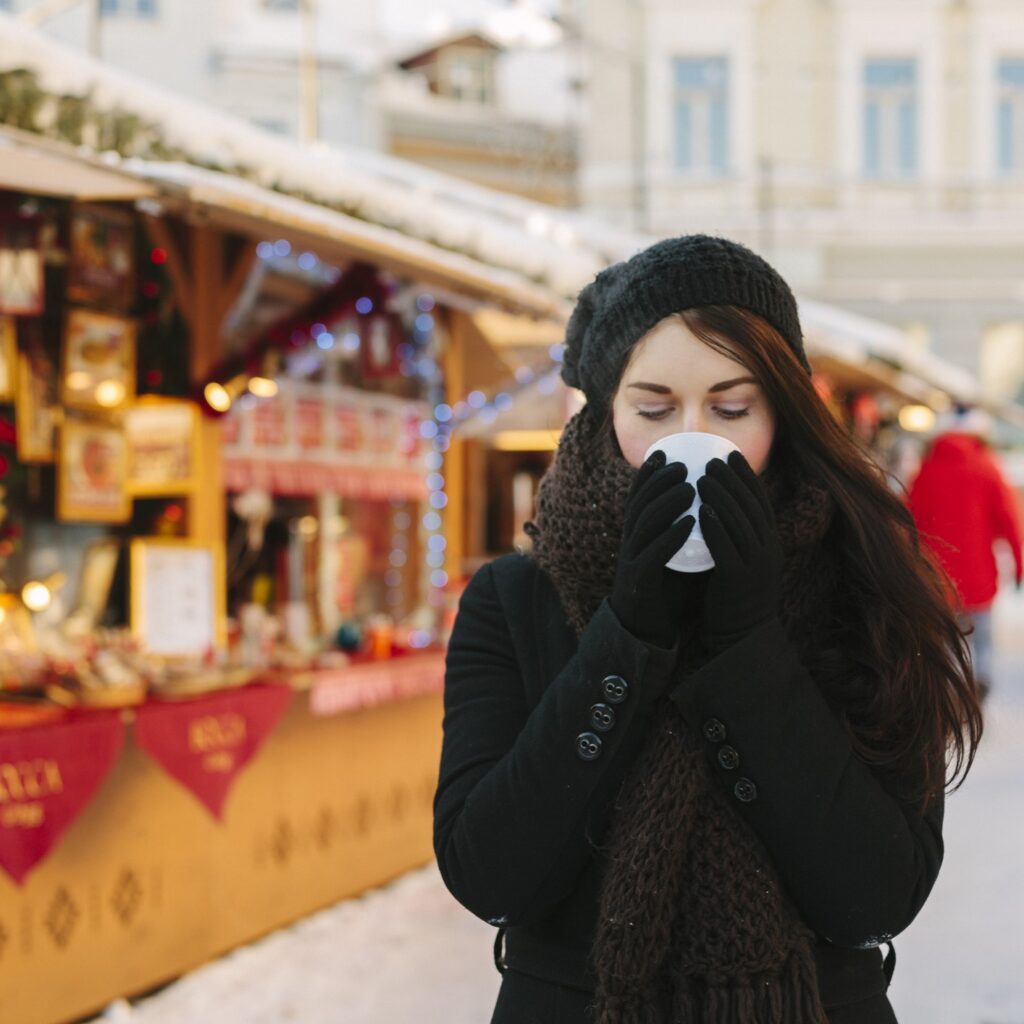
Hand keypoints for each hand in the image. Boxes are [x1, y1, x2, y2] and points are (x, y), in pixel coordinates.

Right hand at [610, 450, 696, 646]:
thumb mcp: (676, 551)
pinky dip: (670, 537)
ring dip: (666, 503)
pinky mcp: (638, 581)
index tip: (665, 453)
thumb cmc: (667, 587)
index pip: (637, 496)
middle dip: (659, 481)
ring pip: (644, 525)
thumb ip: (687, 528)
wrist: (648, 628)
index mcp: (637, 533)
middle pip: (639, 504)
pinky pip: (652, 555)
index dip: (648, 473)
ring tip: (689, 488)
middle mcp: (630, 542)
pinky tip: (687, 524)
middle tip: (682, 466)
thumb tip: (715, 501)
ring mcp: (632, 561)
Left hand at [696, 451, 782, 653]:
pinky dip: (716, 527)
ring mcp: (755, 566)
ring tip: (702, 477)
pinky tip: (702, 511)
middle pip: (751, 507)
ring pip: (739, 523)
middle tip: (712, 460)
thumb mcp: (742, 562)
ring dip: (721, 497)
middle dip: (732, 480)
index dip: (746, 477)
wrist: (742, 638)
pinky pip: (727, 548)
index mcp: (770, 544)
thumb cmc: (735, 596)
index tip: (729, 455)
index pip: (759, 503)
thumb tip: (716, 509)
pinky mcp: (739, 580)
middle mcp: (768, 552)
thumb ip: (735, 538)